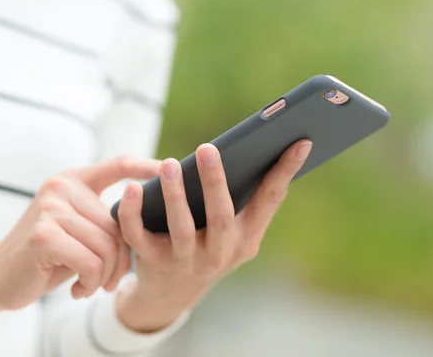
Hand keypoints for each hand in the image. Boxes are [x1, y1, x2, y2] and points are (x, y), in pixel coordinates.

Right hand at [0, 157, 159, 320]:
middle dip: (120, 261)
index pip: (117, 165)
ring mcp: (50, 208)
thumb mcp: (77, 230)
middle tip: (106, 282)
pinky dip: (90, 284)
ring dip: (104, 276)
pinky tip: (76, 290)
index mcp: (71, 181)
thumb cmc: (45, 257)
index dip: (146, 166)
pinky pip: (91, 263)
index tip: (169, 168)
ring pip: (107, 246)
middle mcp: (61, 187)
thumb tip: (149, 217)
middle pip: (120, 224)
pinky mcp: (44, 235)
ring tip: (88, 286)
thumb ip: (103, 219)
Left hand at [116, 140, 311, 331]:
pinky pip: (138, 236)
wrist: (173, 292)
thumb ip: (245, 199)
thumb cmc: (209, 245)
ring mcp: (186, 260)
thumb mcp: (234, 231)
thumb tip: (259, 149)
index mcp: (246, 238)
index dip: (285, 170)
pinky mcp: (153, 262)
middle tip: (208, 148)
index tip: (300, 141)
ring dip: (174, 194)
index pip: (270, 200)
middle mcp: (220, 252)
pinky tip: (132, 188)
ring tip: (169, 164)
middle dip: (215, 182)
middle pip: (220, 216)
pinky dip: (133, 213)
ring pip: (180, 227)